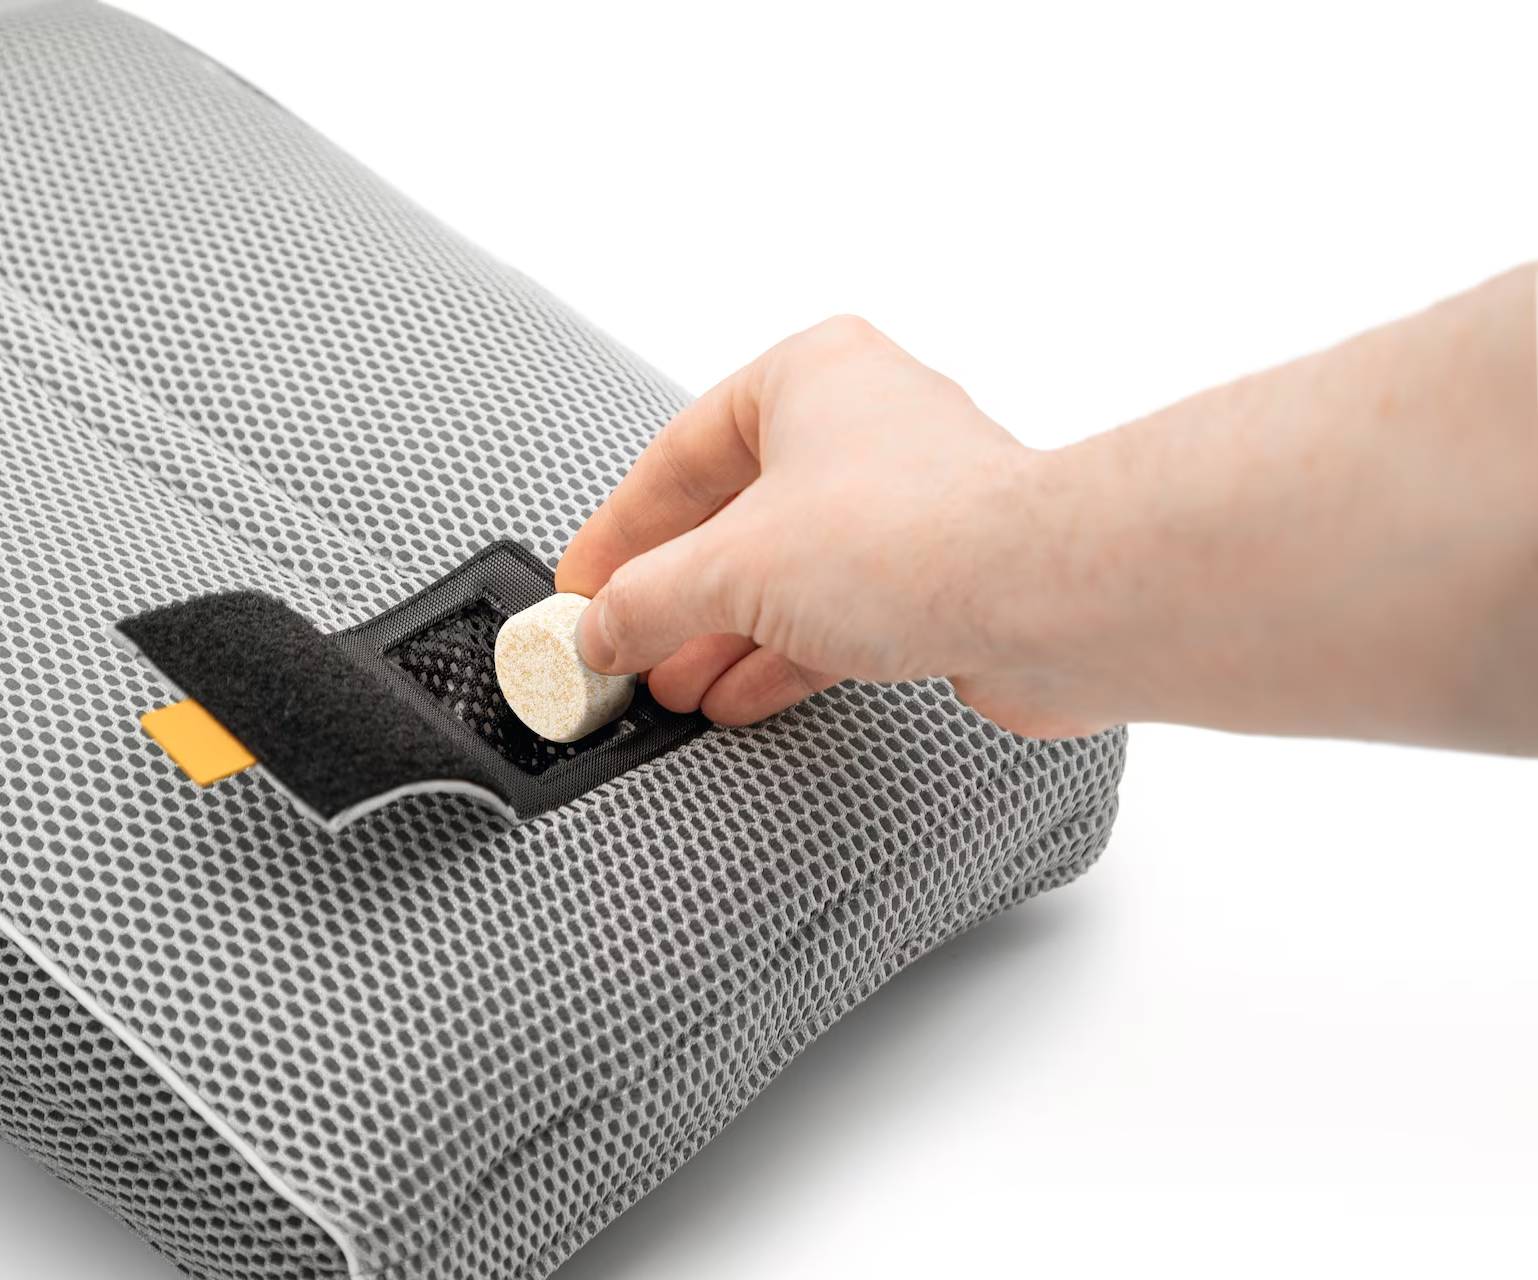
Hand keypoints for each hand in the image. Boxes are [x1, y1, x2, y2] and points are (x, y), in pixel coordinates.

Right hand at [555, 315, 1070, 732]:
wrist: (1050, 598)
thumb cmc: (913, 537)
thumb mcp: (732, 570)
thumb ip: (645, 601)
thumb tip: (598, 630)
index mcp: (808, 376)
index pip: (678, 457)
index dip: (618, 533)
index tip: (582, 589)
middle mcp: (861, 425)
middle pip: (732, 517)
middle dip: (672, 595)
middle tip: (621, 646)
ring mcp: (906, 501)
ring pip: (786, 571)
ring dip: (721, 636)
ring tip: (669, 687)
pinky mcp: (941, 574)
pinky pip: (838, 614)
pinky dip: (780, 656)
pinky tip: (736, 697)